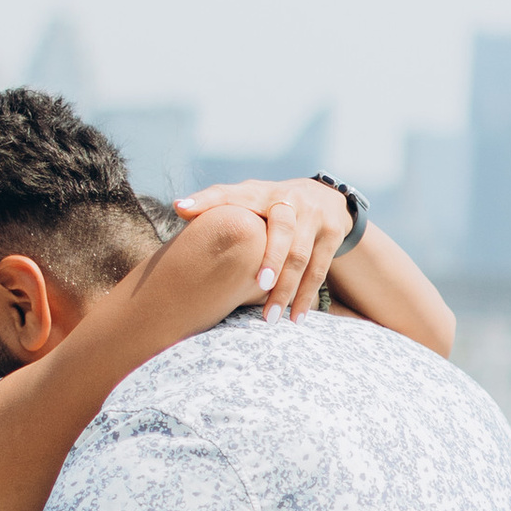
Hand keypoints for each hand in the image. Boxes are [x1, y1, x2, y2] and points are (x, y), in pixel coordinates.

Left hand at [174, 175, 349, 319]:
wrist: (327, 197)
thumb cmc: (272, 205)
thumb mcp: (251, 198)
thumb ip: (219, 204)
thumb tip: (179, 209)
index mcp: (260, 191)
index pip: (231, 194)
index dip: (206, 200)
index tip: (182, 209)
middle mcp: (289, 200)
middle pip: (282, 229)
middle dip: (272, 257)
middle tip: (259, 283)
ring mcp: (314, 217)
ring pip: (301, 256)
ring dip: (287, 289)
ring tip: (269, 318)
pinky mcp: (332, 234)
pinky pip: (319, 270)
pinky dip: (306, 296)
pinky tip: (295, 318)